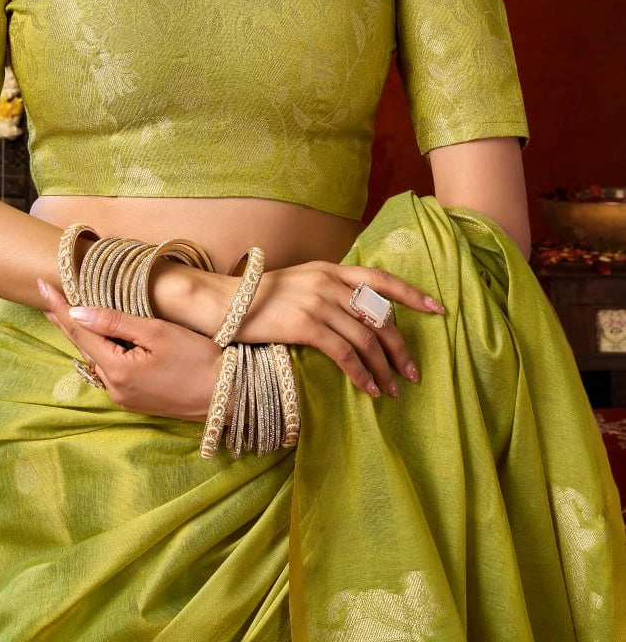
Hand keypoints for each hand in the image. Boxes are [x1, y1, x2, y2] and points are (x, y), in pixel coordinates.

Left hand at [37, 279, 227, 421]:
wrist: (224, 394)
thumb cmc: (197, 359)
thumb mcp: (157, 332)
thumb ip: (115, 321)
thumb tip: (78, 311)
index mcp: (117, 370)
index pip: (79, 331)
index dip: (59, 306)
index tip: (42, 284)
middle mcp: (113, 388)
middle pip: (84, 346)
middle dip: (64, 319)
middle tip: (46, 294)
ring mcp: (123, 397)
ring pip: (97, 357)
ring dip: (84, 333)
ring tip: (66, 310)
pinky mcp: (134, 400)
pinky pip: (110, 369)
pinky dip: (101, 348)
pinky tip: (99, 335)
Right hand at [215, 262, 446, 399]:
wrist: (222, 302)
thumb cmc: (259, 299)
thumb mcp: (299, 284)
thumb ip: (328, 292)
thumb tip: (358, 316)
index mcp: (330, 269)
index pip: (381, 279)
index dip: (412, 295)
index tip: (439, 310)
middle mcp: (328, 282)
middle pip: (379, 316)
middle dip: (401, 348)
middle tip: (414, 373)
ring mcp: (317, 302)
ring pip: (366, 338)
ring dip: (385, 368)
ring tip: (394, 390)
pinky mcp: (305, 324)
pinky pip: (345, 354)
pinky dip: (362, 375)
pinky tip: (370, 390)